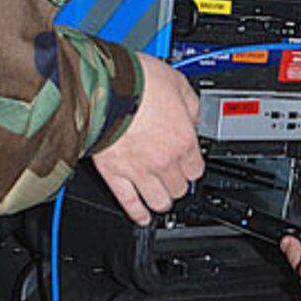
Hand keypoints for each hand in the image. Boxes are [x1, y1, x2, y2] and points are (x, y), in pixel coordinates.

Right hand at [92, 54, 202, 224]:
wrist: (103, 87)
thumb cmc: (137, 82)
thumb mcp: (177, 82)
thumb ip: (189, 104)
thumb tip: (193, 114)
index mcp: (182, 140)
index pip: (197, 168)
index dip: (192, 166)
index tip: (188, 164)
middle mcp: (164, 160)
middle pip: (180, 187)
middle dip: (178, 184)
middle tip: (174, 179)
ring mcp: (139, 170)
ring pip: (159, 201)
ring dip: (162, 201)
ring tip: (161, 199)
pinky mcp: (114, 174)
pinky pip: (129, 201)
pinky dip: (136, 213)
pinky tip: (141, 218)